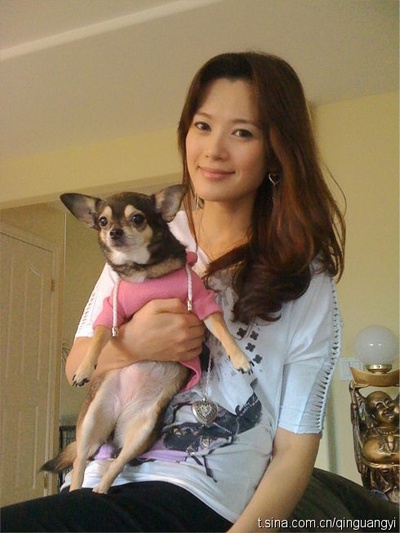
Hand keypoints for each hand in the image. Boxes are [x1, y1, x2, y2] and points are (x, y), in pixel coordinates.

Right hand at [66, 298, 204, 383]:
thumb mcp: (154, 304)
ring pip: (201, 339)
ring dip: (197, 334)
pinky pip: (197, 351)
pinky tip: (187, 341)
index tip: (187, 312)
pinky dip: (195, 346)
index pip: (199, 316)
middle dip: (197, 323)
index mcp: (181, 322)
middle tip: (187, 320)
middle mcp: (185, 336)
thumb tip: (188, 307)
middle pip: (202, 328)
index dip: (194, 313)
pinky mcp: (179, 357)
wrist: (131, 344)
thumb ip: (174, 303)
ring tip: (187, 330)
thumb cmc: (142, 322)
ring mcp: (183, 348)